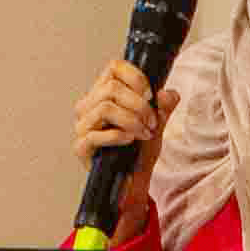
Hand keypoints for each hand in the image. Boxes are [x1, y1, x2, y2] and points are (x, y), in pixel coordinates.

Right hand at [71, 60, 175, 175]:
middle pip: (111, 88)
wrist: (134, 183)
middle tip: (152, 122)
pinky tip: (130, 141)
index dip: (135, 77)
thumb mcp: (157, 124)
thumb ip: (163, 106)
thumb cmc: (140, 151)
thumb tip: (169, 94)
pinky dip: (118, 136)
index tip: (151, 96)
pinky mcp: (80, 147)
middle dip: (139, 105)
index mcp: (104, 94)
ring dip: (131, 120)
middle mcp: (88, 106)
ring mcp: (82, 126)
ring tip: (144, 133)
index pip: (113, 67)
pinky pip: (96, 134)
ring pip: (105, 108)